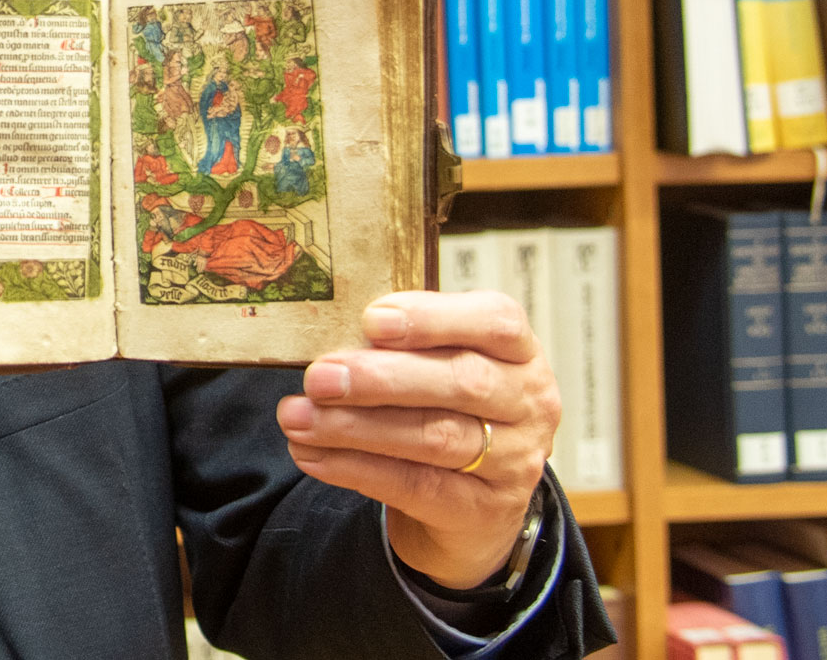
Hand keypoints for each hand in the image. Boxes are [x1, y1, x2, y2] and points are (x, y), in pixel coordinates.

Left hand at [274, 290, 559, 588]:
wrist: (476, 496)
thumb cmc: (444, 404)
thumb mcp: (438, 363)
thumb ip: (399, 345)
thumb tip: (326, 339)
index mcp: (517, 349)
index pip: (494, 321)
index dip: (433, 319)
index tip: (372, 320)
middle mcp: (528, 401)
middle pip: (461, 382)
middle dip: (380, 379)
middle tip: (318, 378)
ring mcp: (515, 459)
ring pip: (434, 438)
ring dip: (355, 427)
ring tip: (297, 418)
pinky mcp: (485, 508)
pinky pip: (416, 486)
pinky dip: (356, 469)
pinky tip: (314, 456)